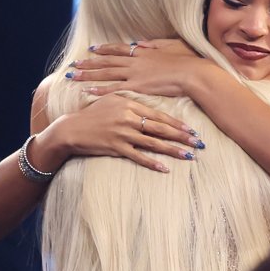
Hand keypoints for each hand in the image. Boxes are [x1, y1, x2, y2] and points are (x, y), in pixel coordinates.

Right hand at [48, 92, 201, 172]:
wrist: (71, 129)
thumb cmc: (93, 115)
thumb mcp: (112, 102)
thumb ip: (133, 105)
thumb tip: (153, 112)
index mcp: (129, 104)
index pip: (159, 115)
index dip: (177, 123)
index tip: (192, 129)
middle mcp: (127, 118)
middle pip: (160, 128)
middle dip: (182, 136)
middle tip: (198, 142)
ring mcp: (122, 133)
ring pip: (153, 143)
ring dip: (173, 150)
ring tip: (188, 156)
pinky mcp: (115, 147)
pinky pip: (138, 157)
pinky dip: (152, 163)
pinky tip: (164, 168)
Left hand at [67, 39, 204, 97]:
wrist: (194, 73)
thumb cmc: (188, 60)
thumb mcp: (172, 46)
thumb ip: (154, 44)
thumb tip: (139, 43)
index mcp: (144, 52)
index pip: (119, 49)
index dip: (105, 49)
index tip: (92, 49)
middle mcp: (135, 61)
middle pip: (107, 61)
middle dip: (90, 62)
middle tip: (75, 64)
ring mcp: (135, 74)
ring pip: (107, 74)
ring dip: (89, 75)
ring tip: (74, 76)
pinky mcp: (138, 87)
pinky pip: (115, 88)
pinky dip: (101, 90)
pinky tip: (88, 91)